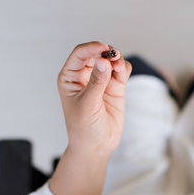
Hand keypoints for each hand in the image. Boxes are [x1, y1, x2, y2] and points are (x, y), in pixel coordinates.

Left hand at [58, 41, 131, 155]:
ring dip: (116, 59)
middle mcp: (85, 76)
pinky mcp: (115, 87)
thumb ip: (96, 83)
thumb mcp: (87, 105)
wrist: (97, 146)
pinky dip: (123, 67)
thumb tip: (104, 61)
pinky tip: (123, 72)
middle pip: (96, 54)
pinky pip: (121, 71)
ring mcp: (101, 81)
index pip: (79, 55)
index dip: (91, 48)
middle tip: (115, 57)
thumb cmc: (84, 128)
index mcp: (70, 78)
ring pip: (110, 60)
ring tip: (120, 67)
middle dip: (106, 53)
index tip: (103, 49)